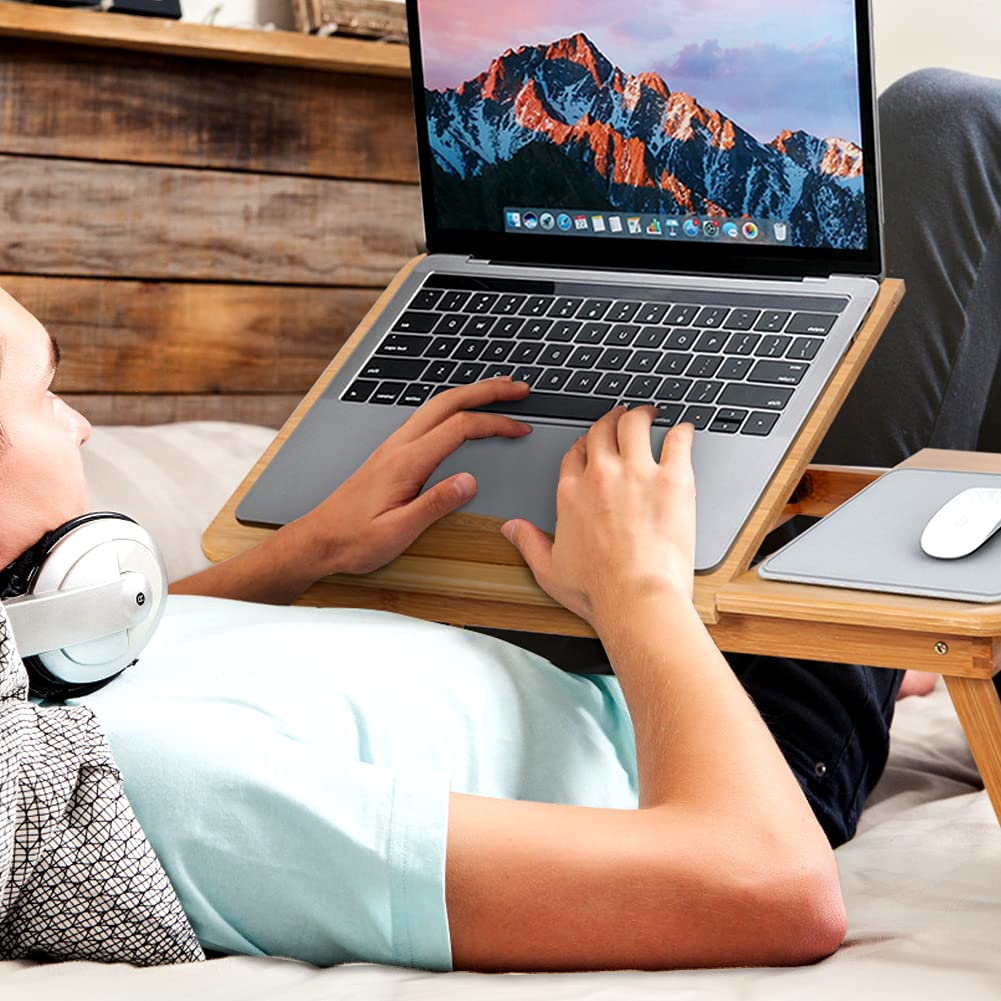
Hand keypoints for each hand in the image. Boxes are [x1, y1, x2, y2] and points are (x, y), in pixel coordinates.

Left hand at [292, 377, 532, 577]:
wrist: (317, 540)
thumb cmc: (353, 539)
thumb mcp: (398, 531)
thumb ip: (436, 504)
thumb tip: (471, 481)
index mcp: (405, 462)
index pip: (459, 428)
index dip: (495, 424)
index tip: (521, 429)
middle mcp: (398, 446)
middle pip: (448, 402)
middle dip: (486, 390)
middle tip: (518, 387)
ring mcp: (392, 446)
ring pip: (436, 405)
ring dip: (469, 394)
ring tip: (497, 391)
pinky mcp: (390, 454)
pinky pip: (426, 417)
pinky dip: (452, 407)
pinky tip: (460, 413)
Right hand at [501, 405, 696, 629]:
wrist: (637, 599)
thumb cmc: (598, 590)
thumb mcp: (549, 570)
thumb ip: (529, 543)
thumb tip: (511, 528)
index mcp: (571, 492)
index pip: (575, 453)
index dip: (585, 444)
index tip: (593, 446)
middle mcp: (601, 475)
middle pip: (602, 430)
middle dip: (611, 420)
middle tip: (622, 418)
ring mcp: (637, 473)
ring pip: (635, 425)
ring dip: (642, 415)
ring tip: (650, 414)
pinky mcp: (673, 479)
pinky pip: (678, 440)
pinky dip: (682, 432)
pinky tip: (684, 431)